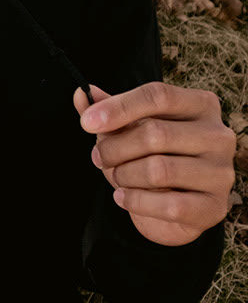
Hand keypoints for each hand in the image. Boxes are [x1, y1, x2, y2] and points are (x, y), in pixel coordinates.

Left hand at [73, 81, 235, 245]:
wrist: (172, 209)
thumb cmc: (151, 158)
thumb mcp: (127, 131)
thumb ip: (106, 112)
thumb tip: (81, 94)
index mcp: (200, 105)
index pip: (158, 95)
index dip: (119, 107)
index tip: (87, 122)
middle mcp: (218, 135)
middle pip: (155, 133)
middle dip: (114, 149)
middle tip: (98, 158)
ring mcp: (221, 172)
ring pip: (158, 170)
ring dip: (123, 176)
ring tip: (117, 177)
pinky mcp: (215, 206)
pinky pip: (169, 205)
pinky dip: (135, 202)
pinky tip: (123, 197)